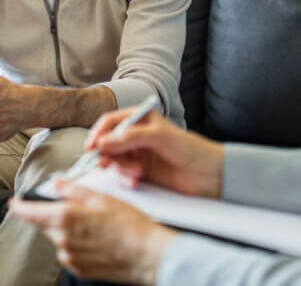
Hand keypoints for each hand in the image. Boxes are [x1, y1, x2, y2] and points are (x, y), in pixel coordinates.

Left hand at [9, 180, 176, 284]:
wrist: (147, 255)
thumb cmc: (129, 225)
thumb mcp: (101, 198)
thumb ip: (74, 190)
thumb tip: (58, 183)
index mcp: (66, 218)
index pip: (30, 213)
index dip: (20, 207)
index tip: (14, 203)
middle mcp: (63, 240)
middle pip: (45, 225)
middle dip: (52, 215)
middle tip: (74, 208)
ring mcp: (70, 257)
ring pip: (58, 239)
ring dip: (66, 230)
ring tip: (93, 225)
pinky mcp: (79, 268)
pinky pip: (69, 252)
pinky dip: (76, 244)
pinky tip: (96, 239)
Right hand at [87, 109, 223, 197]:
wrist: (209, 174)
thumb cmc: (189, 149)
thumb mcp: (159, 137)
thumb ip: (130, 137)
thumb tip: (103, 142)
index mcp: (140, 118)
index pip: (110, 122)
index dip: (98, 133)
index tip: (91, 147)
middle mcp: (135, 135)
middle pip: (108, 142)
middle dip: (108, 154)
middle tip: (108, 164)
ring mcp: (137, 153)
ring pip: (114, 160)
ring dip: (120, 168)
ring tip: (136, 174)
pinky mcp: (140, 171)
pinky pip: (123, 174)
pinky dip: (125, 179)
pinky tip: (136, 182)